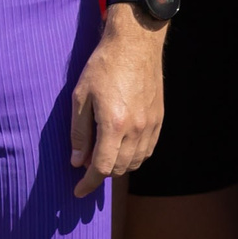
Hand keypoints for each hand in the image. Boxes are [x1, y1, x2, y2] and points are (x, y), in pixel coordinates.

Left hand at [70, 15, 164, 196]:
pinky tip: (120, 148)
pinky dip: (134, 157)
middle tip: (84, 166)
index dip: (88, 183)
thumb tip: (78, 162)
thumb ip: (79, 133)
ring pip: (136, 162)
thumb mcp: (80, 98)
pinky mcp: (159, 120)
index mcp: (114, 125)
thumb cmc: (102, 68)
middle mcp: (136, 130)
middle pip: (120, 169)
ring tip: (101, 157)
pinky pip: (148, 150)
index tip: (77, 192)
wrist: (135, 46)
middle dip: (101, 174)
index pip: (102, 168)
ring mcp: (151, 126)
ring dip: (118, 167)